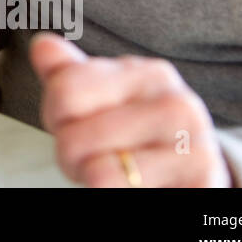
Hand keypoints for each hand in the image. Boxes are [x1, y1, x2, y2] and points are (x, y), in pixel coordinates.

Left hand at [30, 33, 231, 186]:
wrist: (196, 179)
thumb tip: (42, 45)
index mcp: (150, 74)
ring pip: (97, 172)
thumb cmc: (138, 139)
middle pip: (73, 136)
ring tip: (116, 176)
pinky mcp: (199, 183)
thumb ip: (69, 76)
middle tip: (95, 158)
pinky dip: (113, 196)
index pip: (66, 89)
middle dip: (71, 156)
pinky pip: (120, 191)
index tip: (76, 124)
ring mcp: (193, 145)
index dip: (56, 116)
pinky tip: (136, 188)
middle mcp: (177, 103)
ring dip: (91, 179)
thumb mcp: (101, 102)